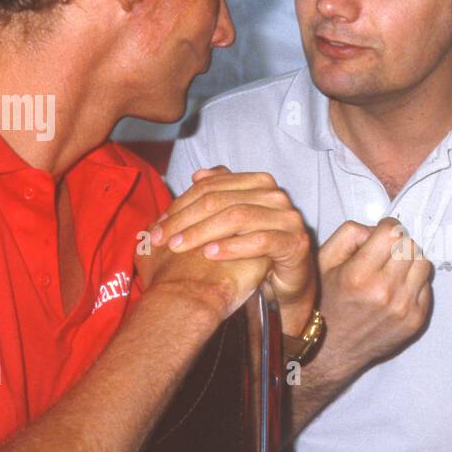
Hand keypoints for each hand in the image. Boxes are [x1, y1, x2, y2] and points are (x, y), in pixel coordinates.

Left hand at [150, 167, 315, 334]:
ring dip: (203, 232)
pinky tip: (209, 254)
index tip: (157, 226)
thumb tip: (197, 175)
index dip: (180, 204)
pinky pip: (259, 240)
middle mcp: (275, 195)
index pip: (212, 186)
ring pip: (237, 216)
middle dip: (185, 220)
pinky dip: (232, 247)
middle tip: (161, 239)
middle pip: (220, 200)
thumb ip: (218, 195)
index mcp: (259, 182)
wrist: (289, 277)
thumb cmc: (256, 248)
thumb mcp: (234, 220)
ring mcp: (287, 217)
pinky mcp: (294, 242)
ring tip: (179, 247)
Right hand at [316, 218, 432, 376]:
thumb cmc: (325, 302)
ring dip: (410, 261)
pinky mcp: (415, 321)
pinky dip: (414, 283)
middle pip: (411, 246)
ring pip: (424, 264)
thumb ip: (350, 234)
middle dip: (399, 243)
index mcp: (359, 275)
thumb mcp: (324, 261)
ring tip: (393, 270)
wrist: (331, 350)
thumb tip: (377, 229)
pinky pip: (427, 287)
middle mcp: (384, 292)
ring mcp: (403, 309)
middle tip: (386, 252)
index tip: (381, 233)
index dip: (387, 227)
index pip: (393, 233)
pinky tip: (396, 289)